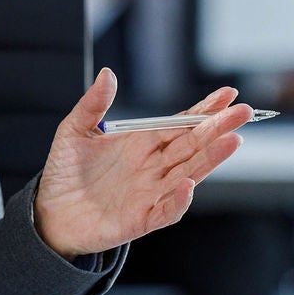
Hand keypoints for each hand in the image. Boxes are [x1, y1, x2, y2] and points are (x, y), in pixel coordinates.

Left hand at [31, 69, 250, 258]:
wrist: (49, 213)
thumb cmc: (64, 173)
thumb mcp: (74, 131)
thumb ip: (92, 104)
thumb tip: (108, 74)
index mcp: (141, 143)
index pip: (180, 124)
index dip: (204, 110)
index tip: (228, 94)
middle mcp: (153, 167)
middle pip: (192, 145)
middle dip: (218, 128)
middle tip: (244, 111)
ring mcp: (150, 193)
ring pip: (188, 173)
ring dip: (210, 159)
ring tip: (232, 141)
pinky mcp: (140, 220)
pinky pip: (165, 211)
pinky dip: (178, 200)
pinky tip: (189, 184)